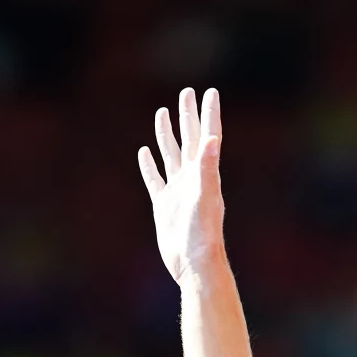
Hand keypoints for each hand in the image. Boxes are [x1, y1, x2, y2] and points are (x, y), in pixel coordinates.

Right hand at [138, 87, 223, 283]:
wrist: (193, 265)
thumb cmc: (203, 234)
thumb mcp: (205, 197)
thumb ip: (207, 167)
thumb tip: (212, 138)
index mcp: (204, 174)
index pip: (207, 137)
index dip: (208, 114)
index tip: (211, 92)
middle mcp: (192, 179)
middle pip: (188, 140)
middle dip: (187, 116)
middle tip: (186, 93)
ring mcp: (177, 191)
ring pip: (170, 155)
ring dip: (166, 134)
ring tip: (162, 113)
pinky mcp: (164, 206)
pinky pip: (155, 180)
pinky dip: (149, 165)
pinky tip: (145, 153)